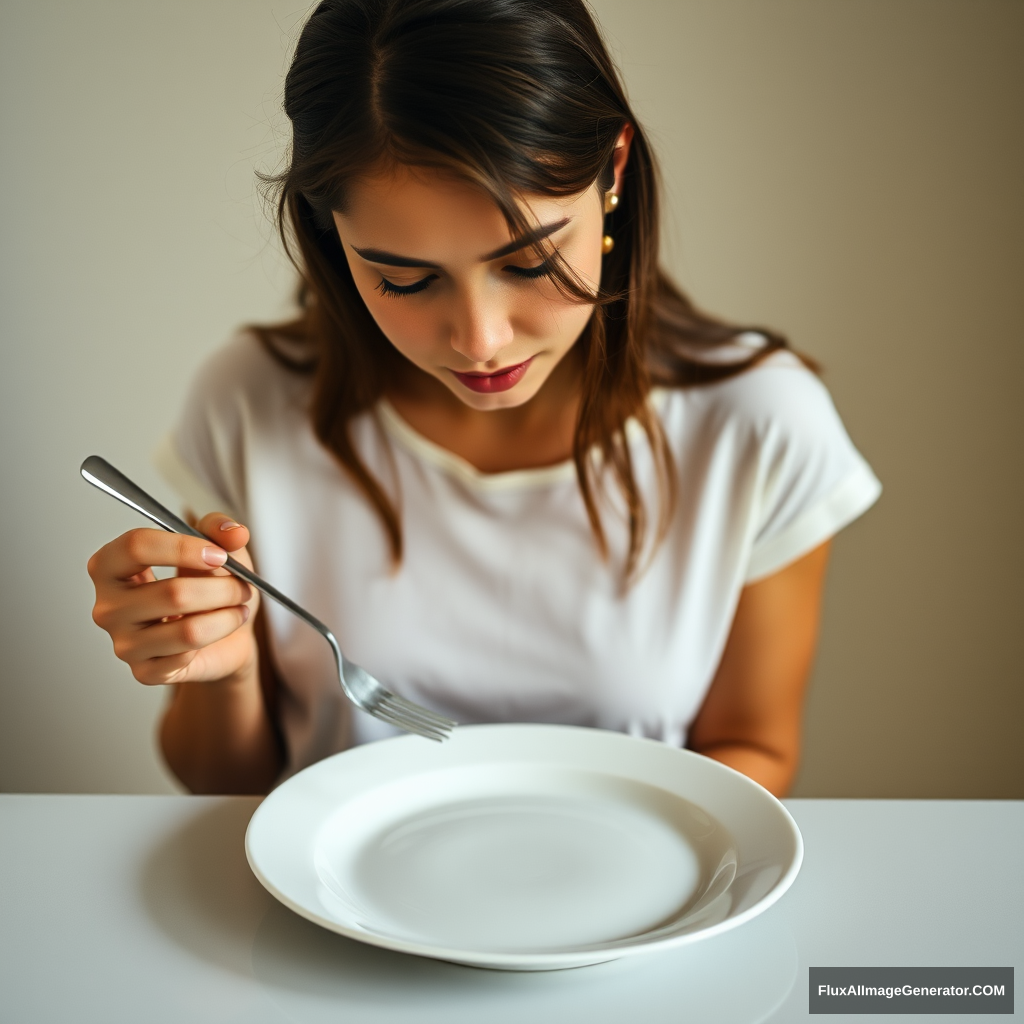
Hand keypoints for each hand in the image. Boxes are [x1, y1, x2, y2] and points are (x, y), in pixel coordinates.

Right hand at [87, 514, 258, 686]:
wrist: (224, 633)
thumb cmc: (210, 585)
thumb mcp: (218, 547)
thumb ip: (221, 528)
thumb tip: (234, 532)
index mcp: (111, 565)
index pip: (135, 546)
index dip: (183, 547)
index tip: (218, 555)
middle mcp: (108, 606)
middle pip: (173, 593)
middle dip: (222, 588)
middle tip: (242, 586)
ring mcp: (123, 643)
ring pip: (187, 629)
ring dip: (227, 615)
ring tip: (238, 606)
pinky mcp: (144, 672)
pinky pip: (190, 654)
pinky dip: (219, 636)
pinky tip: (223, 627)